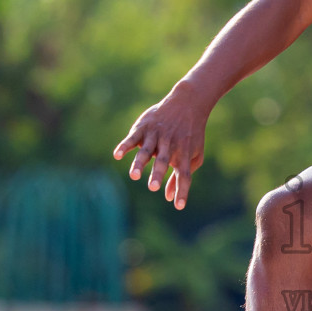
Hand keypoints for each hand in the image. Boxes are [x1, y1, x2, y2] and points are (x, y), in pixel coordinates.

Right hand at [113, 83, 209, 209]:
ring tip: (134, 176)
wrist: (187, 104)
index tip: (178, 206)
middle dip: (158, 174)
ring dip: (140, 163)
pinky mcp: (144, 127)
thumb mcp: (193, 155)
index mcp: (184, 154)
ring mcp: (156, 136)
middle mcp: (170, 145)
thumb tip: (170, 199)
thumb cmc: (190, 136)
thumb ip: (181, 177)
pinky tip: (117, 155)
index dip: (182, 190)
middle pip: (164, 162)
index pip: (184, 175)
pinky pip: (133, 137)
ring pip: (147, 151)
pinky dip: (125, 146)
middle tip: (152, 188)